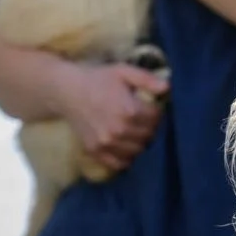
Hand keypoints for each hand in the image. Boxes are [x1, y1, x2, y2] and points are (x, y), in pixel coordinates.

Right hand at [57, 59, 170, 173]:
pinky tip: (125, 147)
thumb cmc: (98, 79)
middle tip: (143, 119)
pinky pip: (119, 163)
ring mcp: (107, 143)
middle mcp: (119, 130)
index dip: (157, 111)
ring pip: (137, 150)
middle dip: (150, 127)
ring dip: (140, 142)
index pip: (156, 118)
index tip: (151, 107)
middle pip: (148, 135)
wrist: (68, 91)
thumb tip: (167, 88)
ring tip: (134, 131)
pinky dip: (126, 158)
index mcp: (129, 110)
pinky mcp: (96, 151)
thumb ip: (147, 79)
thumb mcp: (123, 72)